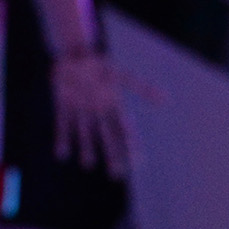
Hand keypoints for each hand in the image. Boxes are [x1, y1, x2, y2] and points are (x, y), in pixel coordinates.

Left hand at [51, 47, 131, 177]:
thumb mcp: (121, 74)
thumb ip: (142, 87)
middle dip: (112, 155)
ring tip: (88, 164)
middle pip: (107, 137)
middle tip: (117, 174)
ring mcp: (80, 110)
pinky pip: (63, 124)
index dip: (131, 145)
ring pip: (85, 133)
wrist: (74, 54)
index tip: (138, 162)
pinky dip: (62, 138)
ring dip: (87, 149)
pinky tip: (62, 155)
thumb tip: (167, 99)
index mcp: (113, 105)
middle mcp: (98, 112)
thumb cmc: (100, 65)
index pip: (125, 129)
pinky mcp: (63, 105)